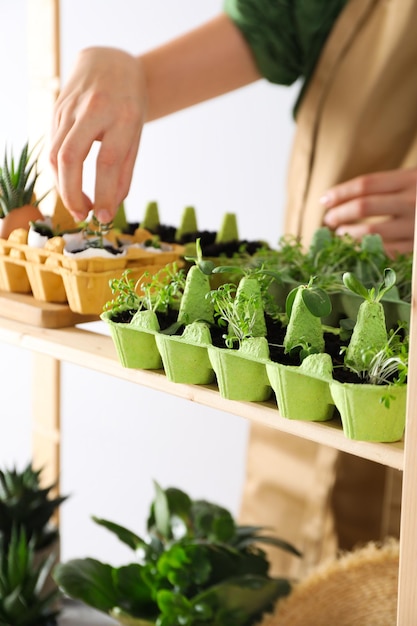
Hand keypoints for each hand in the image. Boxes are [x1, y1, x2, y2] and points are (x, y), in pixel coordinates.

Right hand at [50, 47, 145, 222]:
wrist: (110, 61)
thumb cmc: (128, 105)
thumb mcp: (136, 135)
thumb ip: (124, 170)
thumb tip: (110, 207)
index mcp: (123, 116)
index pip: (108, 161)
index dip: (104, 193)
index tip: (105, 218)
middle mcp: (94, 110)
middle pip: (72, 157)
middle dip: (73, 194)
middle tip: (83, 216)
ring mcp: (71, 108)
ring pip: (57, 155)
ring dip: (64, 188)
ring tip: (79, 206)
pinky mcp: (57, 110)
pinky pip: (53, 148)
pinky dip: (60, 173)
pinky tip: (71, 186)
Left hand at [321, 168, 416, 255]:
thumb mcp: (413, 180)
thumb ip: (387, 186)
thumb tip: (340, 198)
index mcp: (410, 180)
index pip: (365, 185)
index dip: (341, 193)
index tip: (324, 200)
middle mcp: (412, 202)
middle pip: (363, 207)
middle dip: (339, 214)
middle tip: (329, 219)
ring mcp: (415, 227)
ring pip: (371, 232)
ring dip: (349, 234)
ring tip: (340, 233)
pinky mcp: (416, 247)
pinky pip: (385, 251)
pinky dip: (367, 248)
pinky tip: (358, 246)